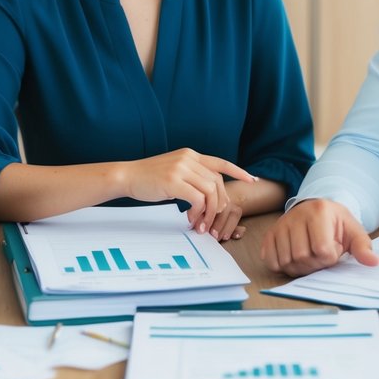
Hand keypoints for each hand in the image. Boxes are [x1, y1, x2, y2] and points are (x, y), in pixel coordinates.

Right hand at [121, 149, 255, 234]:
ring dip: (209, 212)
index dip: (238, 171)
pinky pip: (197, 199)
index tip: (251, 180)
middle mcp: (188, 158)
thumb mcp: (174, 169)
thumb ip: (191, 175)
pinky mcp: (174, 181)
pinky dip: (198, 212)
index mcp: (190, 155)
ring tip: (201, 224)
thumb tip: (209, 194)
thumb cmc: (149, 177)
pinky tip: (190, 219)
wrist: (127, 175)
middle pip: (217, 182)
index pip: (220, 162)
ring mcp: (181, 169)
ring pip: (210, 191)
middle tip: (212, 219)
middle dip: (220, 203)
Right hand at [260, 199, 378, 275]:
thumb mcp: (353, 231)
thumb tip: (374, 263)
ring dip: (299, 267)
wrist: (315, 210)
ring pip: (286, 261)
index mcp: (319, 211)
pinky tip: (293, 258)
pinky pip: (270, 260)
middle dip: (314, 264)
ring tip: (308, 256)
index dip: (330, 258)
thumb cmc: (336, 223)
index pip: (322, 250)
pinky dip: (281, 266)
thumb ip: (363, 247)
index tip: (333, 249)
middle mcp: (296, 215)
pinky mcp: (270, 234)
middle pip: (301, 257)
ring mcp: (280, 225)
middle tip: (320, 255)